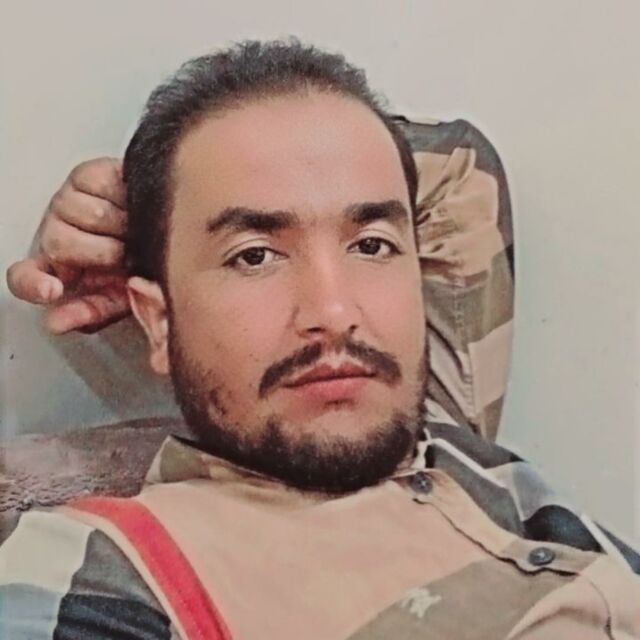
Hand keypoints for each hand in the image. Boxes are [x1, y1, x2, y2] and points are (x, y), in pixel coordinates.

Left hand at [6, 157, 129, 333]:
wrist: (173, 230)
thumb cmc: (145, 266)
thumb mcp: (122, 298)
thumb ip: (91, 313)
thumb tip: (57, 324)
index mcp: (60, 269)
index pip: (24, 277)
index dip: (32, 284)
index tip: (52, 291)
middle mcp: (58, 232)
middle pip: (60, 243)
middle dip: (106, 253)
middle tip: (127, 256)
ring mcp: (69, 201)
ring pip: (88, 216)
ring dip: (123, 227)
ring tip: (134, 231)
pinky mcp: (88, 175)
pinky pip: (102, 189)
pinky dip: (127, 201)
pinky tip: (132, 208)